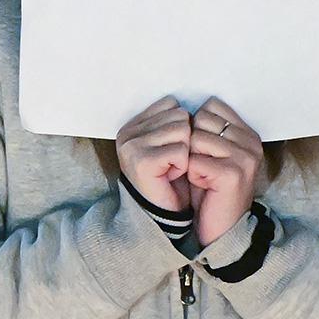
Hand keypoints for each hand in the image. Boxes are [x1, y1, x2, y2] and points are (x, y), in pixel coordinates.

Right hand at [117, 96, 191, 211]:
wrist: (163, 215)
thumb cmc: (169, 178)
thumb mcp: (168, 141)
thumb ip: (172, 119)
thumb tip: (190, 104)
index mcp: (132, 125)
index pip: (172, 104)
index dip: (180, 127)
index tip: (170, 149)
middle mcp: (128, 133)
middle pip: (179, 115)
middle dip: (184, 140)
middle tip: (172, 161)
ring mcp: (132, 147)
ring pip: (182, 130)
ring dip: (185, 152)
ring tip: (172, 167)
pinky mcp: (142, 161)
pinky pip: (180, 150)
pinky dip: (183, 165)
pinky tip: (171, 175)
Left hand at [188, 98, 263, 245]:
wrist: (222, 230)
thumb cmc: (211, 191)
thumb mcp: (213, 153)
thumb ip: (208, 129)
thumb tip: (184, 108)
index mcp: (248, 133)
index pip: (212, 105)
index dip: (198, 126)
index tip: (204, 150)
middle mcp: (251, 142)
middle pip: (202, 119)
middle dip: (193, 143)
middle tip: (203, 166)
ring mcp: (245, 157)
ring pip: (196, 139)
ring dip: (191, 159)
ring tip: (203, 176)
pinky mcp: (233, 173)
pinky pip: (195, 160)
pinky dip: (192, 174)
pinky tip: (204, 186)